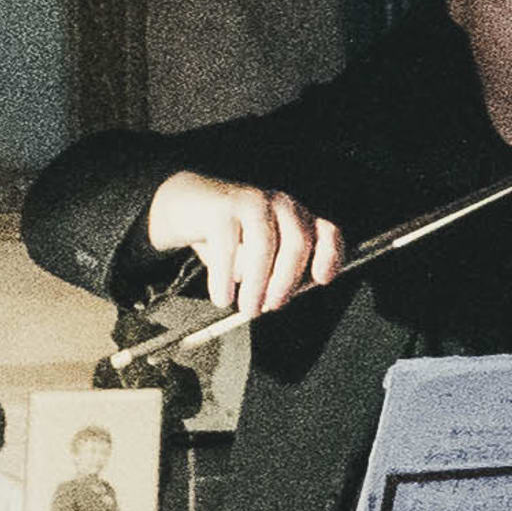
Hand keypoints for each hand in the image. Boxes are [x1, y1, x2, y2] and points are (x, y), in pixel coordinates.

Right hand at [147, 170, 345, 320]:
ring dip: (257, 284)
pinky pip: (228, 248)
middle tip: (273, 306)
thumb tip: (277, 299)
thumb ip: (275, 274)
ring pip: (264, 245)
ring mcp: (252, 202)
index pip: (326, 232)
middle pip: (297, 242)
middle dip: (287, 280)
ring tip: (247, 309)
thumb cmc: (226, 237)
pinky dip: (225, 279)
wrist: (181, 206)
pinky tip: (222, 298)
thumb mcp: (257, 257)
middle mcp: (280, 204)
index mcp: (296, 217)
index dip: (330, 256)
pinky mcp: (222, 208)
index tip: (322, 280)